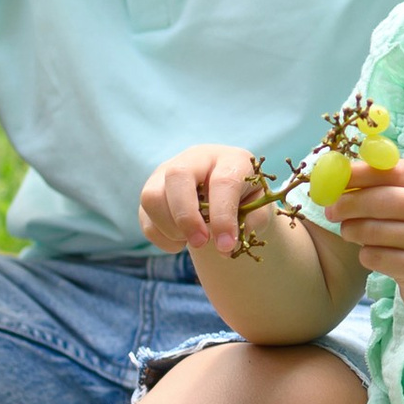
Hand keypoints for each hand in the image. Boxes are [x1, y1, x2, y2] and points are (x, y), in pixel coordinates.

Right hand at [140, 143, 262, 257]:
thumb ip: (251, 222)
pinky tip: (180, 242)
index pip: (222, 182)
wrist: (225, 193)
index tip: (226, 245)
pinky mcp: (151, 189)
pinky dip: (161, 237)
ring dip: (170, 227)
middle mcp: (196, 158)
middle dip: (186, 216)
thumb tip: (228, 244)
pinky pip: (144, 216)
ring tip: (192, 241)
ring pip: (152, 196)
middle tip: (201, 243)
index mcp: (230, 159)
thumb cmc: (245, 199)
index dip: (223, 217)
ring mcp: (167, 171)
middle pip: (177, 175)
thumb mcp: (258, 208)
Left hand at [331, 159, 403, 319]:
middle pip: (382, 200)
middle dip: (349, 203)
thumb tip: (352, 175)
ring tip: (350, 232)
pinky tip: (373, 255)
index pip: (396, 172)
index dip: (362, 172)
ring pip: (374, 230)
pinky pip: (377, 257)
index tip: (337, 175)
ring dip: (353, 231)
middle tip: (330, 209)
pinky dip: (367, 255)